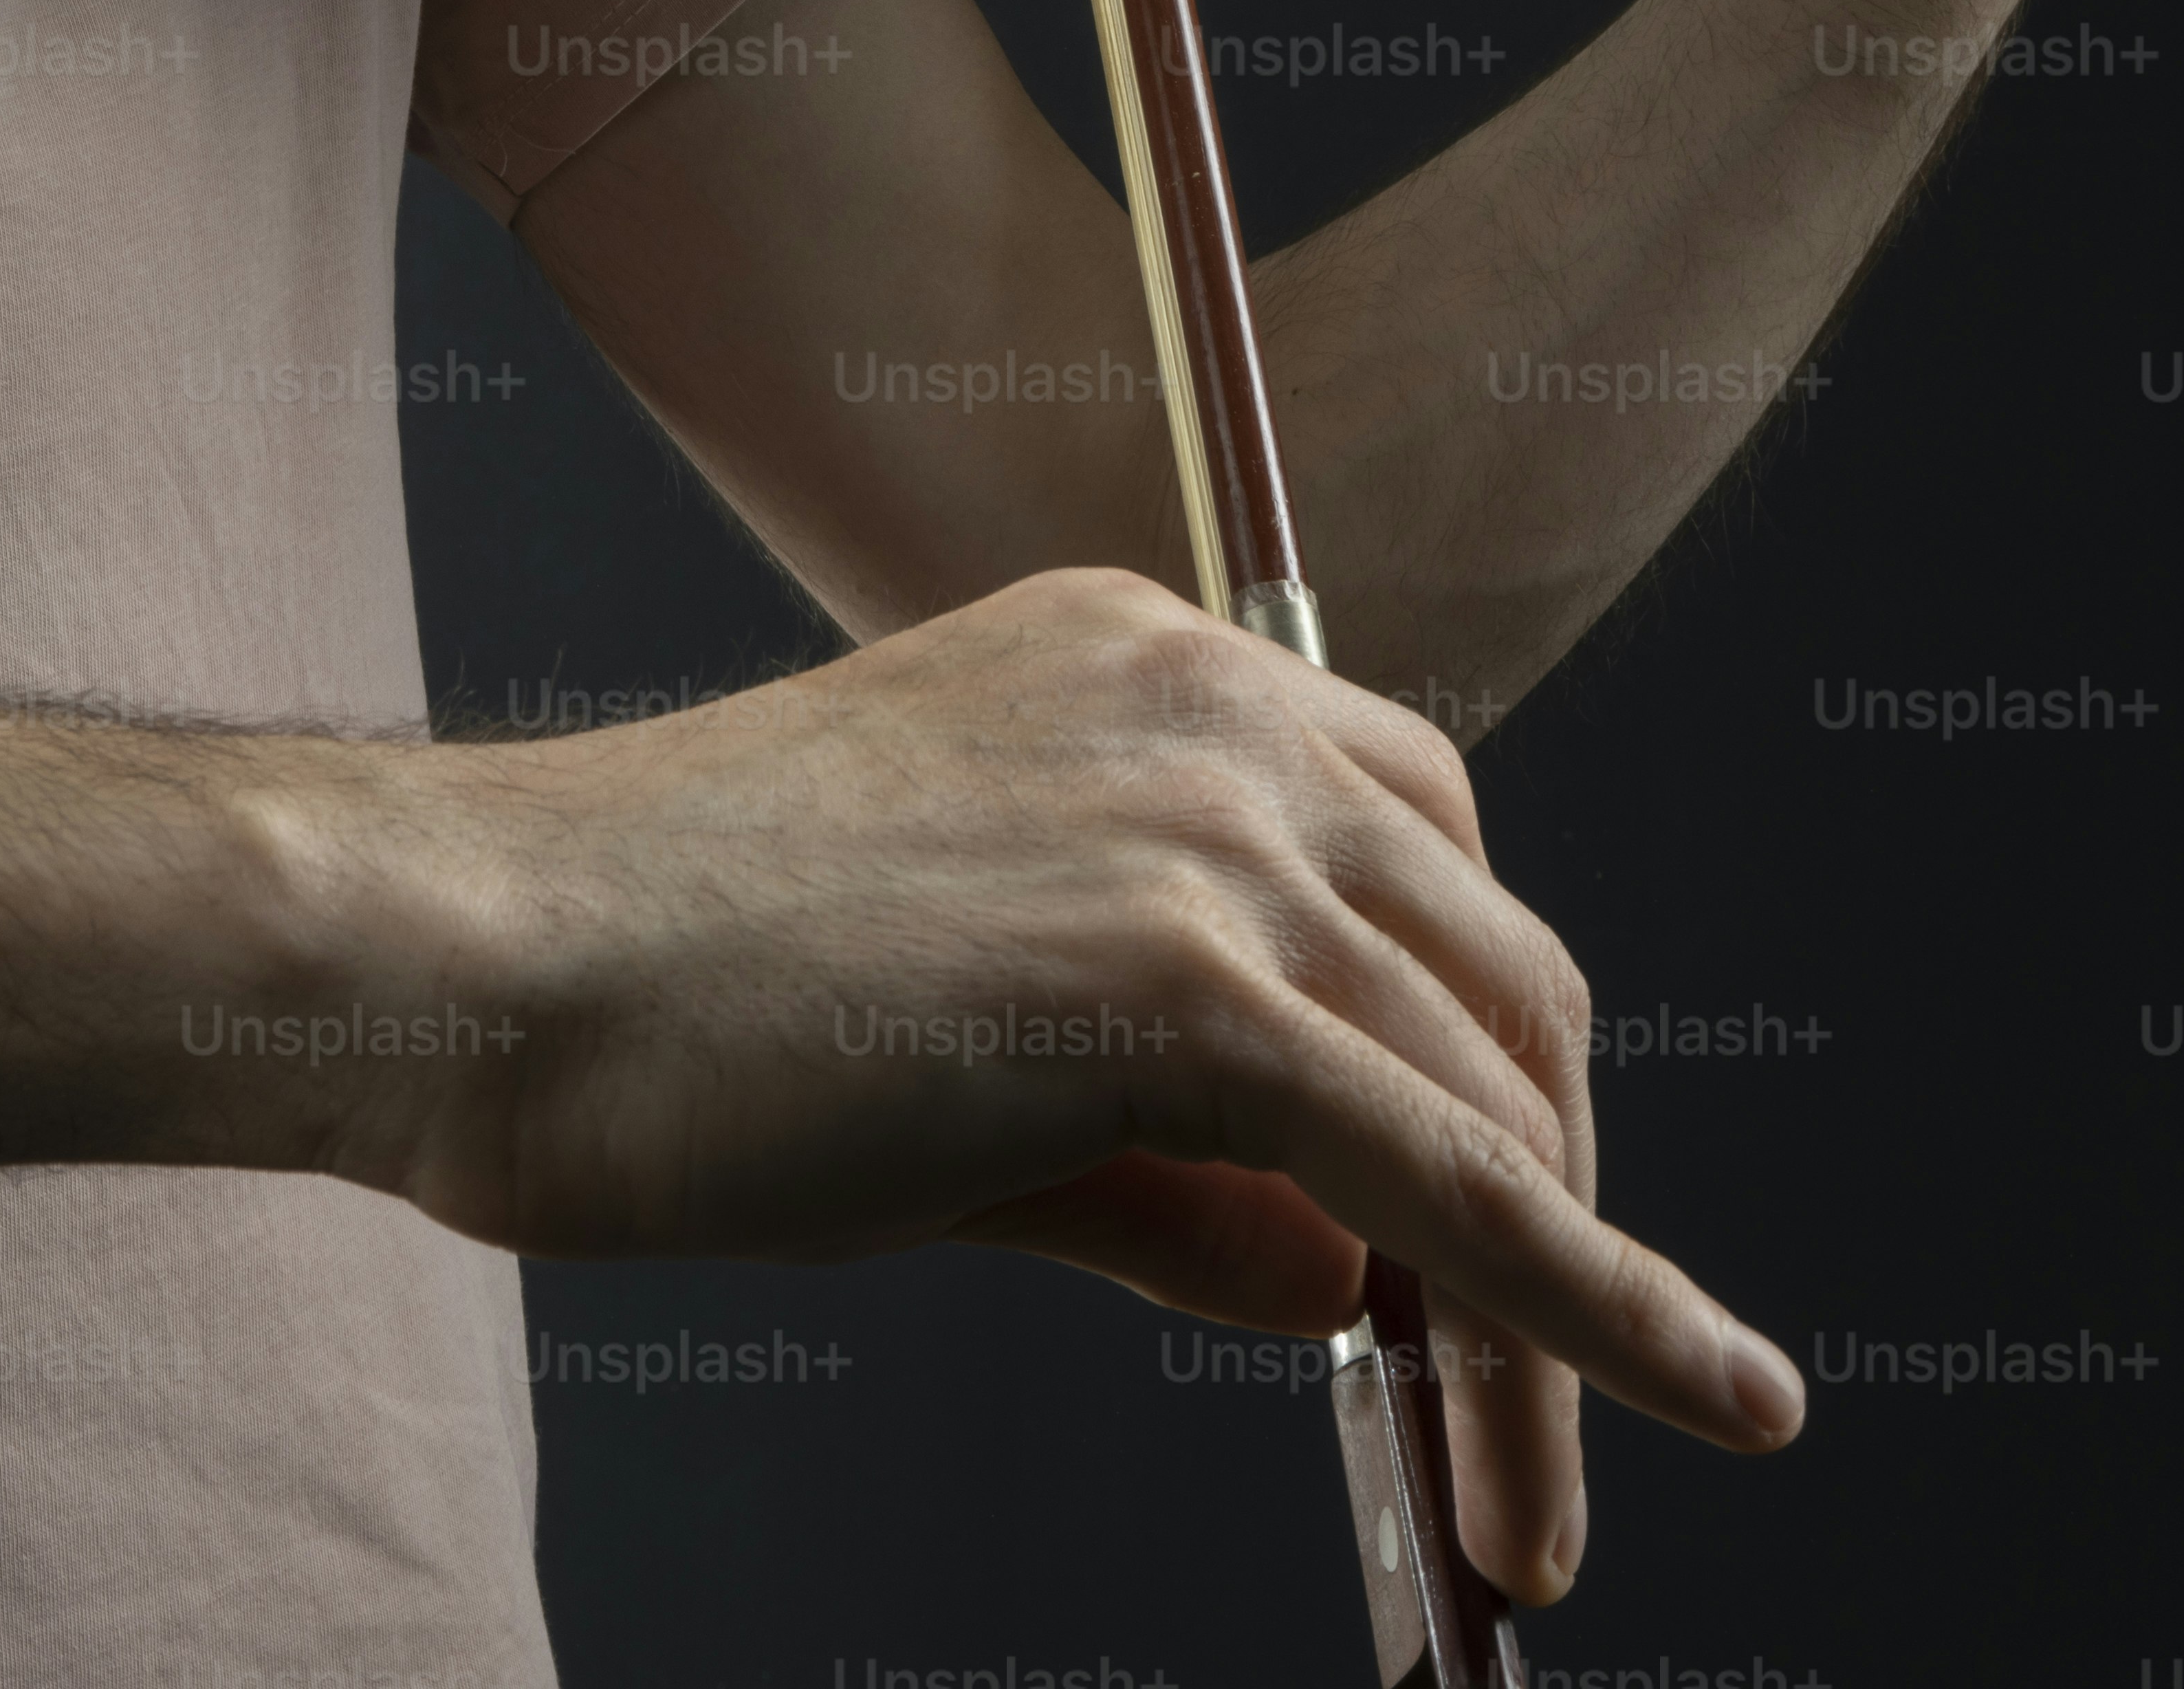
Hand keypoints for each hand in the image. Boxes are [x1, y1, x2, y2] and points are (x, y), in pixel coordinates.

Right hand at [344, 565, 1797, 1604]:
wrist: (474, 960)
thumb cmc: (649, 1008)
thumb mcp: (958, 1071)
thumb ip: (1171, 1163)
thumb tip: (1350, 1284)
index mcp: (1148, 668)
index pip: (1417, 869)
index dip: (1475, 1069)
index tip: (1482, 1240)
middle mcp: (1214, 708)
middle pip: (1499, 987)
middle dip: (1544, 1209)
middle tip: (1522, 1430)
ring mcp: (1208, 829)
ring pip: (1496, 1099)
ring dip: (1559, 1318)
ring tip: (1534, 1514)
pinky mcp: (1184, 983)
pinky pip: (1460, 1183)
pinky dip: (1606, 1313)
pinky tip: (1708, 1404)